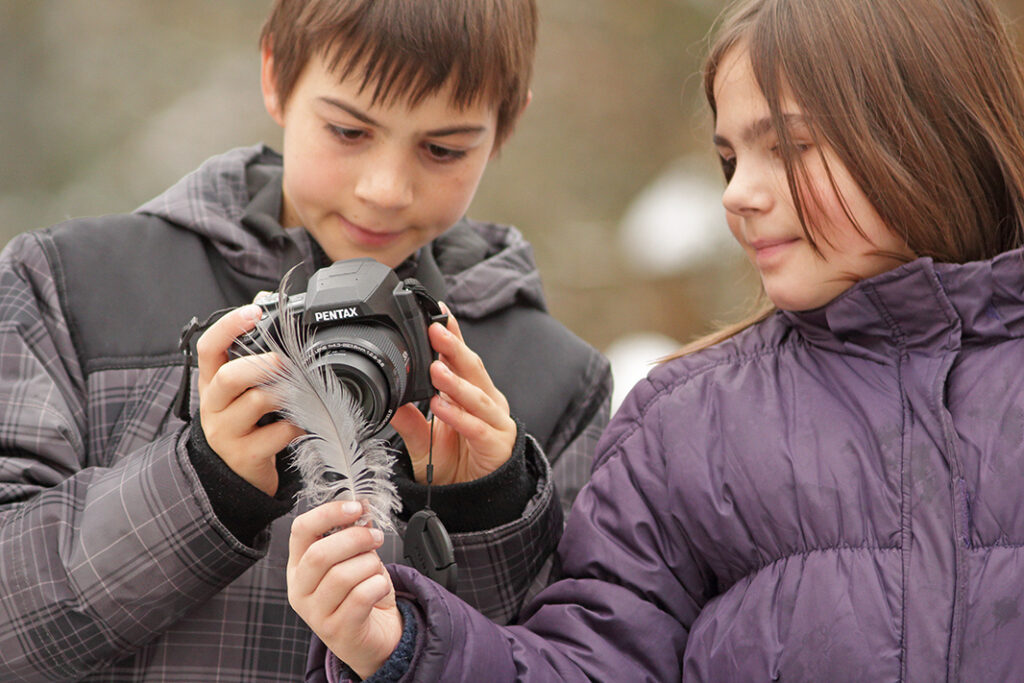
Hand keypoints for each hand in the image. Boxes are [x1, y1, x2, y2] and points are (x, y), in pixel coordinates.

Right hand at [196, 304, 302, 494]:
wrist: (235, 474)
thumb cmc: (244, 423)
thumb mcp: (240, 390)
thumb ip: (251, 355)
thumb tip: (264, 305)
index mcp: (211, 383)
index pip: (208, 348)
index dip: (228, 327)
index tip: (254, 311)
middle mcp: (214, 406)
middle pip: (229, 377)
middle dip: (262, 365)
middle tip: (285, 362)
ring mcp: (226, 432)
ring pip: (257, 402)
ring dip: (286, 393)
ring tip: (301, 393)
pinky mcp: (245, 455)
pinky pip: (277, 434)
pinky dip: (296, 425)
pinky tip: (302, 423)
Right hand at [288, 500, 402, 678]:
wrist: (372, 638)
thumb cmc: (361, 595)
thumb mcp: (356, 559)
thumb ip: (355, 533)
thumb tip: (362, 504)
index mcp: (298, 566)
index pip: (301, 530)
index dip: (329, 513)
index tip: (356, 507)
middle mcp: (300, 590)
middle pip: (320, 553)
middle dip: (356, 539)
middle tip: (376, 537)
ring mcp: (315, 613)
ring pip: (342, 575)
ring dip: (370, 565)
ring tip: (376, 570)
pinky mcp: (337, 631)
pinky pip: (360, 597)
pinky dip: (377, 585)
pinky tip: (379, 588)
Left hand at [390, 304, 516, 484]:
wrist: (473, 498)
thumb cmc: (454, 463)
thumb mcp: (423, 440)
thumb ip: (409, 420)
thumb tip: (390, 398)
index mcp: (471, 392)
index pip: (461, 359)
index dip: (452, 336)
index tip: (438, 314)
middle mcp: (486, 401)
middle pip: (471, 369)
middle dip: (453, 348)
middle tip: (435, 329)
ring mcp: (495, 421)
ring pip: (476, 396)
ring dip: (455, 381)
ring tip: (435, 368)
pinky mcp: (497, 443)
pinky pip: (476, 427)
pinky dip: (459, 416)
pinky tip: (442, 406)